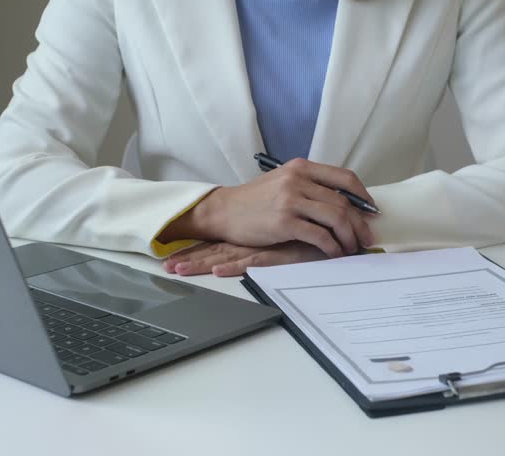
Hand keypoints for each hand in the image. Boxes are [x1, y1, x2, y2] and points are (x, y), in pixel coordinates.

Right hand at [160, 158, 376, 257]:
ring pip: (336, 218)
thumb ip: (310, 187)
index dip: (363, 196)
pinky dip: (332, 247)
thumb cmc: (254, 200)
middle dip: (359, 223)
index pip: (345, 177)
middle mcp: (298, 180)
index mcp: (301, 167)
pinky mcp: (285, 222)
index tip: (371, 211)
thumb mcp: (283, 182)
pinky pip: (320, 235)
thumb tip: (343, 204)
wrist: (224, 211)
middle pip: (343, 201)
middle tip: (366, 237)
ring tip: (351, 247)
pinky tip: (334, 253)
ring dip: (349, 236)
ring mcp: (291, 200)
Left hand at [163, 241, 327, 277]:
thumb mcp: (292, 241)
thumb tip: (264, 255)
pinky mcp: (276, 252)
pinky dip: (232, 267)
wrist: (337, 232)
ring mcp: (264, 245)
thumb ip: (276, 244)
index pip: (223, 244)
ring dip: (200, 263)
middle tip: (167, 269)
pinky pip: (252, 262)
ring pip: (226, 256)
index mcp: (258, 236)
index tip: (174, 260)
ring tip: (175, 271)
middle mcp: (258, 240)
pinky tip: (215, 272)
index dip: (199, 250)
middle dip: (192, 259)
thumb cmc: (316, 233)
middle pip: (218, 250)